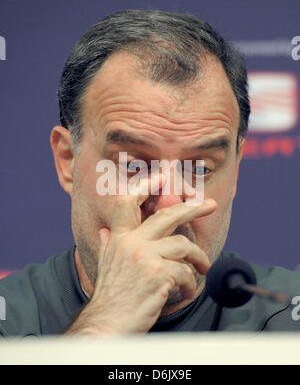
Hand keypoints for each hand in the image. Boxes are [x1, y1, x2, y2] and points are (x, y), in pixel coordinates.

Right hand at [66, 175, 215, 334]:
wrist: (108, 323)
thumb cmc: (112, 295)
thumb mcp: (106, 263)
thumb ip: (108, 243)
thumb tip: (103, 230)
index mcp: (118, 237)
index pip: (128, 201)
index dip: (145, 185)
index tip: (162, 177)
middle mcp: (131, 242)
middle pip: (167, 215)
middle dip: (192, 208)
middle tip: (210, 205)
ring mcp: (145, 256)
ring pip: (184, 245)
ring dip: (198, 258)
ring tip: (203, 268)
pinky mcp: (158, 274)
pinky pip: (186, 272)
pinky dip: (191, 283)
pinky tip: (186, 291)